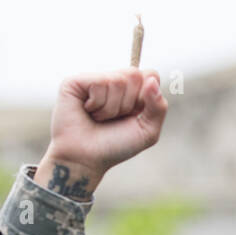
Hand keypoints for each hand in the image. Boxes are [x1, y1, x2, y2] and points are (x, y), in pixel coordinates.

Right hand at [34, 67, 166, 199]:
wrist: (86, 160)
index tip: (133, 115)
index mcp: (132, 90)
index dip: (146, 96)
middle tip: (113, 118)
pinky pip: (100, 82)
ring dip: (111, 108)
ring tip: (98, 118)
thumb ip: (159, 107)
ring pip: (118, 80)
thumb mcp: (147, 132)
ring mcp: (94, 80)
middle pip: (136, 74)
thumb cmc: (114, 147)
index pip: (151, 75)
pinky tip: (87, 111)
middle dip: (128, 104)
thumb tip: (153, 80)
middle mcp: (114, 81)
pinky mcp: (76, 81)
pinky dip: (97, 103)